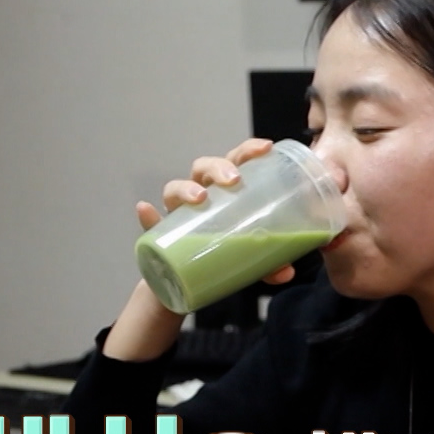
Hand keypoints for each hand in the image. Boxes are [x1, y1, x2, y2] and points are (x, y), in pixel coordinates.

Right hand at [139, 137, 297, 286]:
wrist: (190, 285)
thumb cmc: (225, 256)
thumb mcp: (252, 259)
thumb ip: (269, 264)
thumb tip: (286, 271)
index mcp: (225, 191)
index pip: (235, 160)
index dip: (248, 150)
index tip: (266, 148)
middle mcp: (200, 195)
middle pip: (204, 168)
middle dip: (218, 167)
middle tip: (234, 180)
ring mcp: (178, 214)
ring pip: (174, 189)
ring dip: (185, 189)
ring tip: (199, 197)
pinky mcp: (161, 236)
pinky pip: (151, 224)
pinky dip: (148, 216)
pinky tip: (147, 210)